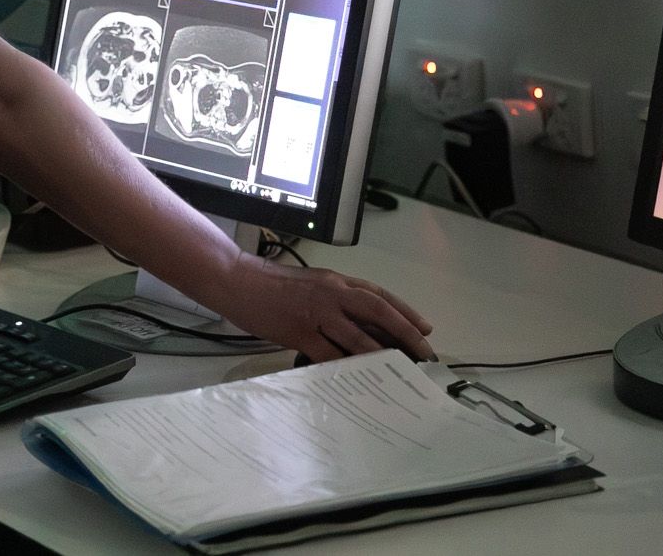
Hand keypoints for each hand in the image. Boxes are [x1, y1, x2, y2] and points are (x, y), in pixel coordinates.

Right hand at [219, 256, 433, 363]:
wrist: (236, 280)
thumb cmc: (270, 284)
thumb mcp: (309, 284)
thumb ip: (333, 299)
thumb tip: (359, 324)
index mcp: (334, 281)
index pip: (378, 294)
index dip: (405, 311)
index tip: (425, 328)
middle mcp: (331, 293)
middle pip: (378, 310)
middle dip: (405, 332)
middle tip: (423, 352)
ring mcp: (316, 313)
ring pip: (358, 336)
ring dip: (381, 355)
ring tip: (398, 371)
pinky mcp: (299, 332)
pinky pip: (329, 354)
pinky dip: (345, 368)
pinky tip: (357, 381)